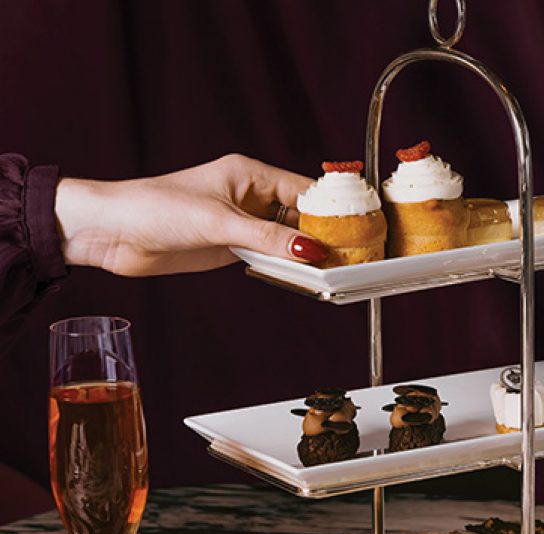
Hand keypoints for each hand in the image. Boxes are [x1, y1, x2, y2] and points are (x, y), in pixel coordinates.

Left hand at [54, 154, 327, 275]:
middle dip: (324, 234)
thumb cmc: (156, 208)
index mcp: (249, 174)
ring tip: (331, 269)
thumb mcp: (220, 222)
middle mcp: (250, 196)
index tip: (356, 227)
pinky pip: (270, 255)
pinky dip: (286, 266)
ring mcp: (242, 223)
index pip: (304, 189)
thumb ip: (268, 238)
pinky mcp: (232, 247)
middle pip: (301, 215)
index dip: (331, 209)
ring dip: (305, 253)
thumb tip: (311, 249)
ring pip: (288, 237)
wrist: (114, 233)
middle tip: (349, 255)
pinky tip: (301, 276)